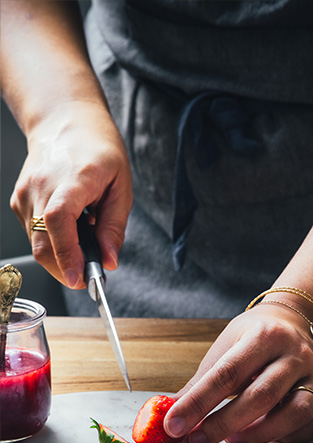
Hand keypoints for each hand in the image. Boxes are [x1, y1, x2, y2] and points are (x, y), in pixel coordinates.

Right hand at [10, 100, 132, 287]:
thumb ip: (114, 227)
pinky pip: (34, 235)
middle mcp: (41, 187)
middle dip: (65, 269)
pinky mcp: (19, 202)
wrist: (65, 122)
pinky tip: (69, 228)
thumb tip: (109, 261)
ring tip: (84, 240)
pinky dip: (53, 243)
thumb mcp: (121, 187)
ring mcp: (25, 195)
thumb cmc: (98, 151)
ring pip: (37, 244)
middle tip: (88, 276)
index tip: (79, 278)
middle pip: (42, 243)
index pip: (58, 220)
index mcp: (72, 180)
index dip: (67, 254)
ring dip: (61, 257)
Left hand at [163, 304, 312, 442]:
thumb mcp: (226, 348)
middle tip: (196, 440)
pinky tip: (268, 439)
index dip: (198, 403)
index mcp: (263, 335)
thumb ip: (201, 383)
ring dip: (260, 434)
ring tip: (233, 441)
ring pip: (295, 412)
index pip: (227, 373)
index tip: (173, 425)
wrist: (296, 323)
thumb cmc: (253, 339)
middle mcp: (294, 354)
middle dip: (224, 423)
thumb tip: (167, 416)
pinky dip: (292, 437)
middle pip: (261, 395)